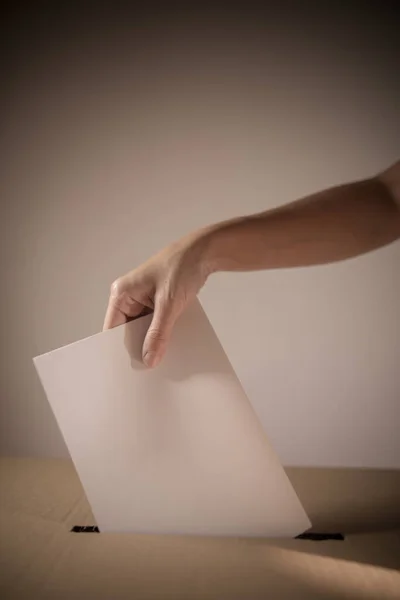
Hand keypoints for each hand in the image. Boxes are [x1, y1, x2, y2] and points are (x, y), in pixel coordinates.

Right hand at [103, 232, 210, 367]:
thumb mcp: (169, 304)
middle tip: (148, 367)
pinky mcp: (158, 302)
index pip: (112, 329)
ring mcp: (144, 300)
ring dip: (153, 340)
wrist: (205, 253)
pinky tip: (171, 344)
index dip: (119, 349)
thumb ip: (158, 333)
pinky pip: (156, 323)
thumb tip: (150, 358)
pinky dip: (163, 332)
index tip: (129, 368)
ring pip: (144, 329)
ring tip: (162, 357)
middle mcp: (129, 296)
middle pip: (128, 331)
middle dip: (139, 346)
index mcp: (122, 293)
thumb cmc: (182, 266)